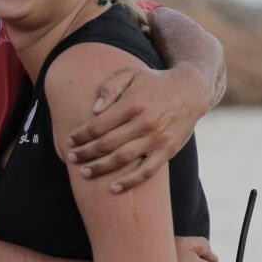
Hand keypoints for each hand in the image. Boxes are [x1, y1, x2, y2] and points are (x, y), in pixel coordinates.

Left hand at [67, 61, 209, 191]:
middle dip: (85, 152)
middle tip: (71, 158)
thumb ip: (110, 87)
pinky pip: (146, 171)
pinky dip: (130, 181)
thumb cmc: (154, 82)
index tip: (69, 140)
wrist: (191, 90)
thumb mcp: (131, 73)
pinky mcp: (168, 150)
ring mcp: (157, 138)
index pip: (99, 124)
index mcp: (133, 103)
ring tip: (84, 172)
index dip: (81, 135)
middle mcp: (145, 122)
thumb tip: (94, 110)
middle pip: (107, 143)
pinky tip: (114, 188)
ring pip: (123, 159)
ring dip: (100, 168)